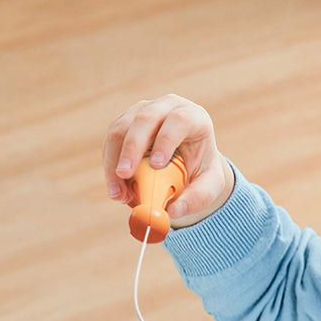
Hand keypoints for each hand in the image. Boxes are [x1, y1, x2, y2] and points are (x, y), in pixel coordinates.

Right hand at [102, 95, 234, 226]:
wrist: (189, 162)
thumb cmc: (201, 170)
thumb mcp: (210, 185)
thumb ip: (198, 198)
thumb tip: (174, 212)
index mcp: (194, 117)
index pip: (178, 121)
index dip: (165, 140)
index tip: (157, 165)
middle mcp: (166, 108)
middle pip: (144, 119)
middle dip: (132, 148)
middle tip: (125, 175)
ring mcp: (142, 111)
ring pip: (120, 128)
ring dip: (114, 162)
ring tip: (119, 194)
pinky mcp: (125, 123)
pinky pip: (111, 141)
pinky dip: (110, 165)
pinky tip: (117, 189)